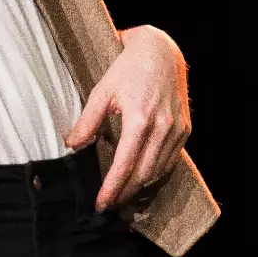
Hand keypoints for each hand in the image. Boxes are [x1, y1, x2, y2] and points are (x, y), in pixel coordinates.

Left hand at [63, 25, 191, 212]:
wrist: (161, 51)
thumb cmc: (128, 68)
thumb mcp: (104, 89)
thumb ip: (88, 119)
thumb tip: (72, 144)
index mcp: (139, 118)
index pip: (125, 165)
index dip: (112, 188)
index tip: (100, 203)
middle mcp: (162, 127)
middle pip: (143, 174)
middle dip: (124, 194)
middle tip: (108, 205)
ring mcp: (177, 130)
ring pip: (158, 171)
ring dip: (140, 188)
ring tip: (122, 196)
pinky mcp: (185, 129)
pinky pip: (170, 161)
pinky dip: (156, 174)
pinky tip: (143, 179)